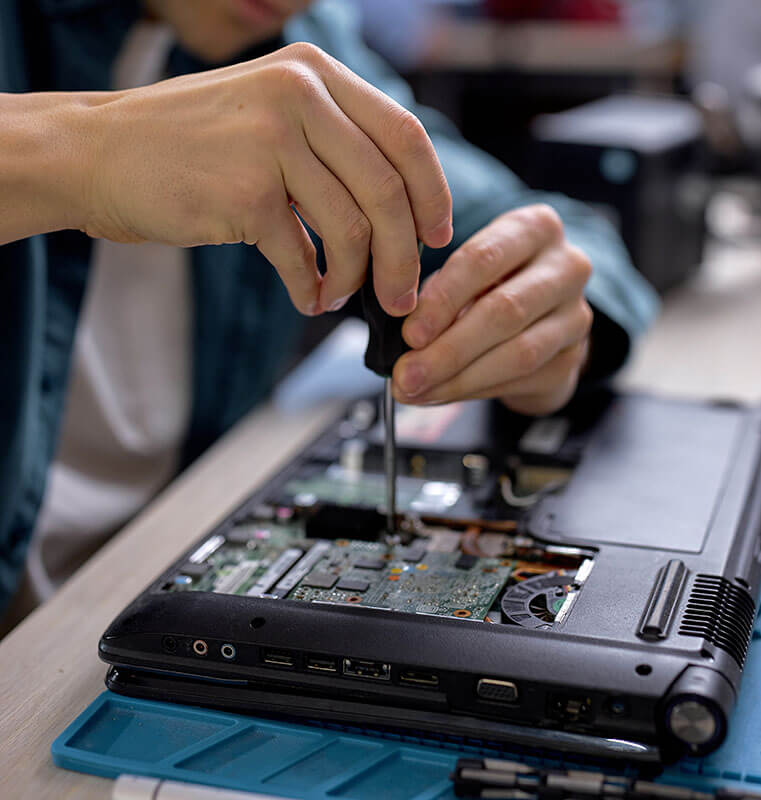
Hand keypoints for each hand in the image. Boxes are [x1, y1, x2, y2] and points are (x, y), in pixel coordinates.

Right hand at [81, 43, 451, 314]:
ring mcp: (271, 141)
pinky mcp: (244, 192)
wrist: (100, 152)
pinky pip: (303, 257)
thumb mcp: (270, 116)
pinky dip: (311, 288)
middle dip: (404, 258)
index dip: (432, 195)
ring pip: (352, 230)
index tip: (437, 237)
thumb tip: (397, 214)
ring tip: (339, 297)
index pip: (406, 136)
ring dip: (355, 280)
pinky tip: (307, 296)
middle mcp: (299, 95)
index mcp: (315, 73)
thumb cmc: (190, 145)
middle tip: (400, 296)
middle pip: (388, 191)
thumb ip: (332, 146)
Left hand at [392, 205, 592, 415]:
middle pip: (504, 311)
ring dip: (459, 378)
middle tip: (407, 374)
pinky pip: (521, 380)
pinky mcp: (573, 358)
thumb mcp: (465, 274)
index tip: (410, 334)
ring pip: (518, 353)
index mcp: (533, 228)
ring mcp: (576, 315)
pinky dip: (474, 391)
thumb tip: (405, 341)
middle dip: (447, 350)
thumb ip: (438, 296)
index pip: (483, 260)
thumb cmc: (490, 285)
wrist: (540, 317)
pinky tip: (441, 395)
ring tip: (418, 390)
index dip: (443, 300)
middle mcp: (566, 267)